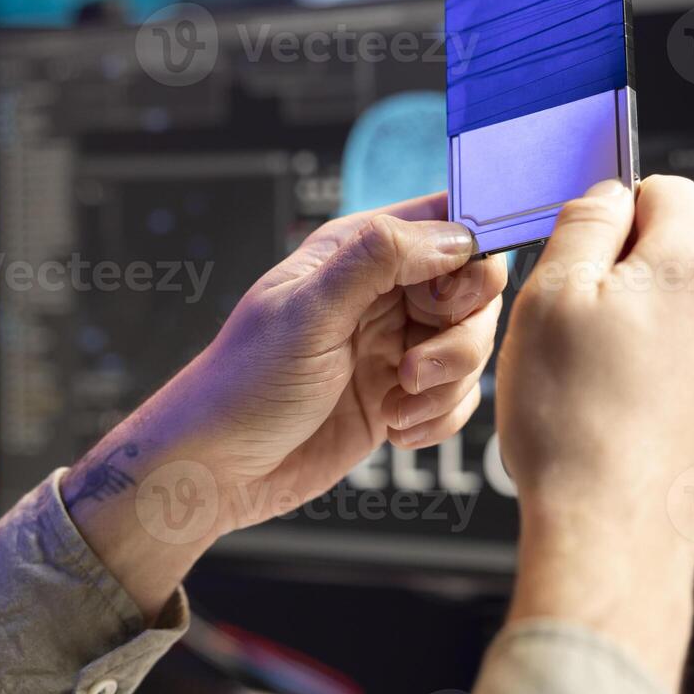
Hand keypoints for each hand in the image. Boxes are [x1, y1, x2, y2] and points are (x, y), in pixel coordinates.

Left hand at [62, 193, 507, 618]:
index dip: (467, 256)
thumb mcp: (308, 311)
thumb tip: (456, 234)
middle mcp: (381, 293)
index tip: (446, 302)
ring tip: (397, 404)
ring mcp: (394, 345)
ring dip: (448, 383)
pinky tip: (395, 429)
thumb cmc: (245, 384)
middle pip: (474, 288)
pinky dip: (439, 418)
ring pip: (471, 345)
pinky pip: (458, 395)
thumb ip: (379, 260)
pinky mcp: (401, 396)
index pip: (445, 222)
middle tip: (414, 368)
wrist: (219, 471)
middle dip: (461, 334)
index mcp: (356, 252)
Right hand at [496, 176, 693, 689]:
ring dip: (623, 332)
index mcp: (687, 273)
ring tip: (575, 382)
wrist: (610, 533)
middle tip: (561, 323)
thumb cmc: (570, 419)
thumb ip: (581, 227)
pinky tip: (599, 416)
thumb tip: (607, 195)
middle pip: (668, 259)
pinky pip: (674, 373)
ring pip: (667, 319)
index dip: (616, 206)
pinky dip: (637, 381)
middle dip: (614, 277)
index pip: (669, 190)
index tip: (578, 244)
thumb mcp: (550, 296)